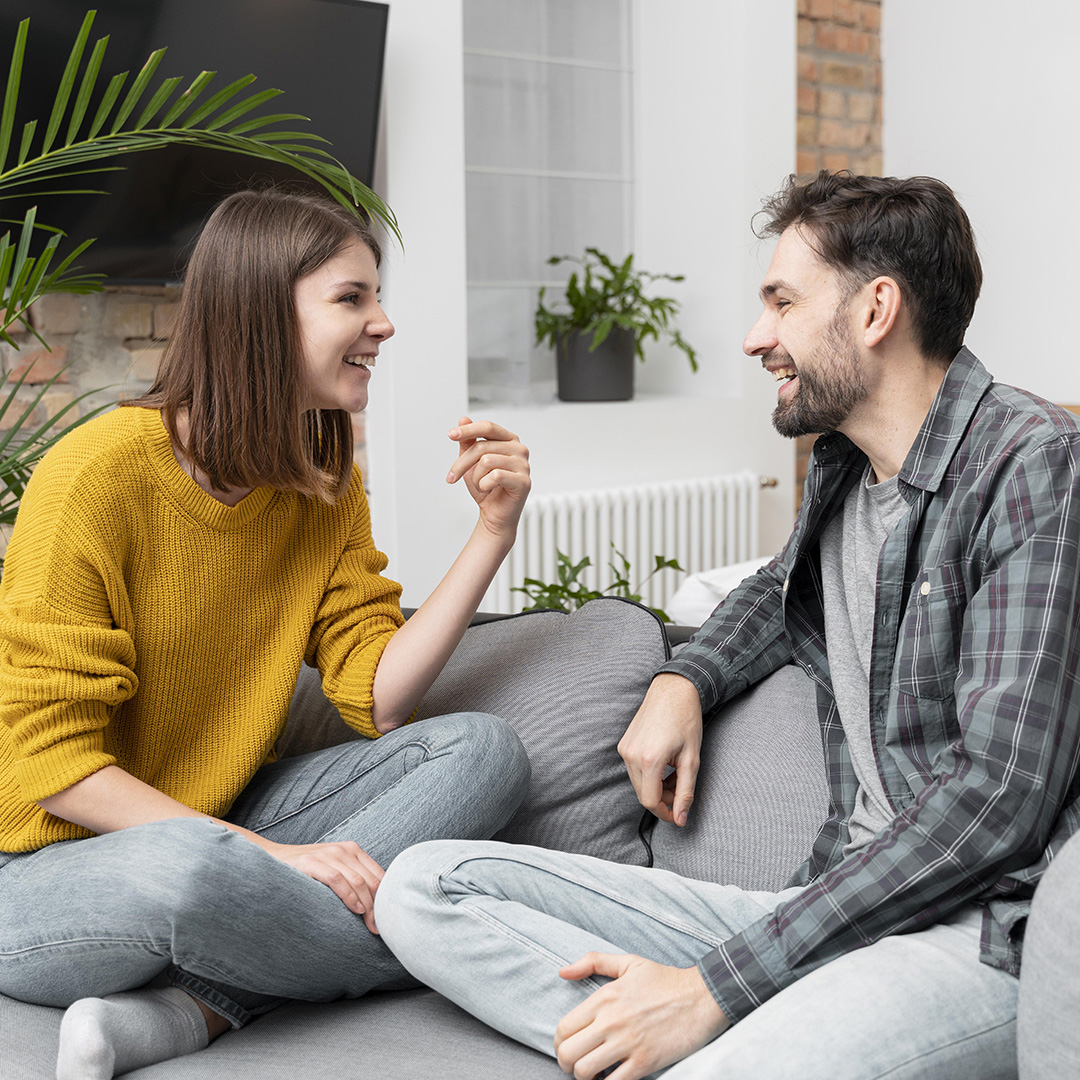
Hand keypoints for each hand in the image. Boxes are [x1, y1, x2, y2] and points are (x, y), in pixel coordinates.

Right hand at [265, 839, 384, 933]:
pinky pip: (336, 879)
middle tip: (379, 928)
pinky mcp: (310, 862)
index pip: (378, 875)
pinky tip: (354, 910)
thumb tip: (375, 907)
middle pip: (370, 880)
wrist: (274, 859)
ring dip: (367, 906)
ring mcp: (327, 854)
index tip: (388, 919)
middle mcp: (344, 850)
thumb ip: (353, 880)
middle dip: (378, 906)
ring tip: (369, 925)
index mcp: (353, 850)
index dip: (386, 898)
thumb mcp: (335, 870)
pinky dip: (349, 895)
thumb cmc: (308, 872)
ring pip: (357, 881)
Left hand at [447, 417, 530, 539]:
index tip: (451, 435)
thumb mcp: (471, 462)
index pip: (488, 427)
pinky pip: (495, 475)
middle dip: (461, 463)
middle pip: (482, 446)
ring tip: (480, 485)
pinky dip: (484, 485)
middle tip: (452, 476)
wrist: (494, 514)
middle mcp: (519, 449)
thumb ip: (468, 441)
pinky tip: (488, 489)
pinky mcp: (524, 482)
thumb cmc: (485, 487)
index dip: (468, 430)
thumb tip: (463, 419)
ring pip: (486, 461)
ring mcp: (524, 465)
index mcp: (509, 440)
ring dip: (475, 477)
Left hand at [555, 952, 728, 1079]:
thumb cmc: (665, 980)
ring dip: (584, 1077)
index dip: (559, 1043)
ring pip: (585, 1071)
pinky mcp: (645, 1062)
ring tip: (594, 1072)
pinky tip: (613, 1077)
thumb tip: (562, 971)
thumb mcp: (628, 963)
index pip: (563, 1028)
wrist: (702, 997)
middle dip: (567, 1063)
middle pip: (568, 1053)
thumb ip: (593, 962)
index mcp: (604, 998)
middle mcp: (610, 1021)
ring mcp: (627, 1043)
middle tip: (577, 1063)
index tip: (568, 1046)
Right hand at [618, 674, 702, 825]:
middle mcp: (632, 755)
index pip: (650, 802)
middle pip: (643, 795)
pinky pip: (634, 770)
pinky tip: (664, 763)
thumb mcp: (692, 758)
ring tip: (675, 773)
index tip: (678, 815)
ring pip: (638, 784)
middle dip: (662, 799)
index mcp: (650, 759)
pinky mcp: (623, 744)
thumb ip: (686, 792)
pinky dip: (649, 774)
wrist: (673, 690)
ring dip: (656, 787)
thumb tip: (681, 818)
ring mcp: (625, 749)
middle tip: (681, 789)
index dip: (665, 813)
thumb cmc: (686, 720)